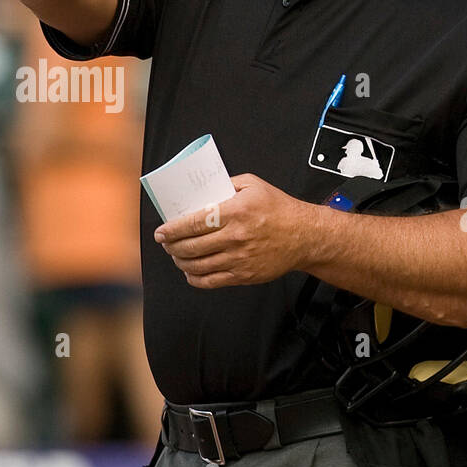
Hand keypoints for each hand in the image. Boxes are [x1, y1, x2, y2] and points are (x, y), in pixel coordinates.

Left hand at [154, 174, 315, 287]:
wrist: (305, 235)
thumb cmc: (280, 209)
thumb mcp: (253, 185)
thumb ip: (225, 184)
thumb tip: (201, 192)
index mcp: (235, 212)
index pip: (193, 223)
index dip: (171, 230)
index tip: (162, 232)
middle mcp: (235, 237)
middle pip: (190, 246)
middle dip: (171, 246)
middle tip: (167, 243)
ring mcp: (239, 259)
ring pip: (197, 266)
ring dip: (181, 262)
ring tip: (177, 256)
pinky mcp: (244, 275)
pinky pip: (211, 281)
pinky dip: (195, 279)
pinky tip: (191, 273)